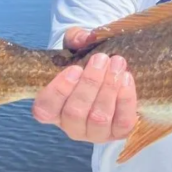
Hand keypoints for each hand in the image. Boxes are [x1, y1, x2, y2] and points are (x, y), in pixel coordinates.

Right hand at [32, 26, 137, 142]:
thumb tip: (86, 38)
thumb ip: (76, 39)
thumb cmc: (86, 63)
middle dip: (90, 83)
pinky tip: (127, 78)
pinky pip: (122, 122)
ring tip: (117, 64)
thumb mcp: (76, 48)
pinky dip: (126, 100)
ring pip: (98, 118)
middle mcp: (71, 126)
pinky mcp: (117, 133)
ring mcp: (94, 133)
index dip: (58, 91)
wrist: (111, 75)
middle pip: (75, 112)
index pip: (44, 109)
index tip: (74, 68)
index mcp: (53, 109)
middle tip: (101, 59)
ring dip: (108, 88)